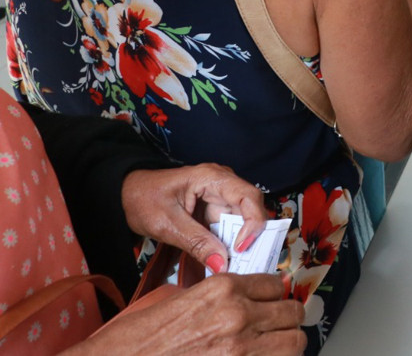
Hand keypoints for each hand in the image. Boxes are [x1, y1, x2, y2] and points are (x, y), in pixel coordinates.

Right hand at [71, 274, 305, 354]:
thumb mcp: (181, 300)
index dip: (274, 295)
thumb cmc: (137, 340)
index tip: (271, 303)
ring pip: (294, 342)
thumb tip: (247, 301)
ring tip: (274, 347)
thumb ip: (219, 297)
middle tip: (277, 327)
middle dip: (286, 320)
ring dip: (287, 344)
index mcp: (222, 288)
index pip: (275, 284)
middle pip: (292, 311)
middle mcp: (237, 314)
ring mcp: (240, 347)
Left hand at [121, 164, 269, 272]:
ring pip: (242, 222)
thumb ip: (196, 242)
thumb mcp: (167, 224)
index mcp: (212, 177)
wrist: (126, 196)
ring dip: (240, 243)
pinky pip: (229, 228)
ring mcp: (220, 197)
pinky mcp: (214, 210)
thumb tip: (221, 264)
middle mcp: (223, 184)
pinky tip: (224, 260)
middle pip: (250, 209)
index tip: (241, 248)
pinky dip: (228, 245)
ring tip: (234, 265)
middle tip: (244, 262)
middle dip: (251, 237)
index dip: (253, 222)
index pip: (248, 197)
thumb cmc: (143, 199)